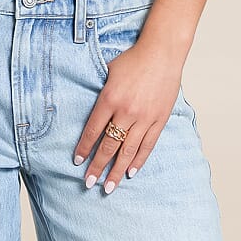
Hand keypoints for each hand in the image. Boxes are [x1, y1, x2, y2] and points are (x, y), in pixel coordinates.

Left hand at [72, 39, 181, 194]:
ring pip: (128, 151)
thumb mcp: (108, 71)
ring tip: (108, 187)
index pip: (93, 130)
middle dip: (97, 166)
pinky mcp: (159, 120)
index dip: (84, 148)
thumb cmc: (133, 59)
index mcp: (109, 98)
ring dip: (117, 171)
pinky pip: (147, 145)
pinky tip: (131, 172)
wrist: (162, 53)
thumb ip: (100, 92)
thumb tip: (90, 108)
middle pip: (108, 145)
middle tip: (89, 183)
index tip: (77, 162)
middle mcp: (126, 111)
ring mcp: (144, 118)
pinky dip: (138, 160)